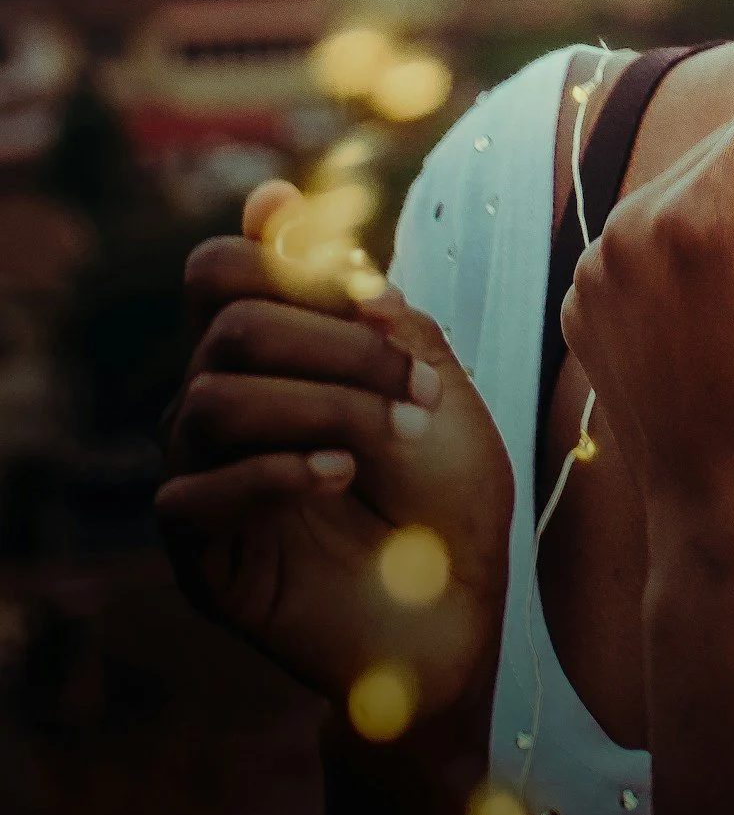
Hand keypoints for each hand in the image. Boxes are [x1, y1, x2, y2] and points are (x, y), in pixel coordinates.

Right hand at [157, 180, 512, 723]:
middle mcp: (223, 404)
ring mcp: (204, 476)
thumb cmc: (448, 493)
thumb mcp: (431, 380)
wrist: (459, 609)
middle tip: (412, 382)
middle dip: (332, 340)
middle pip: (227, 324)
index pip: (222, 271)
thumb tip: (277, 205)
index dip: (271, 253)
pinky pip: (195, 494)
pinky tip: (339, 476)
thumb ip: (368, 309)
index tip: (359, 282)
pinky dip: (275, 471)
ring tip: (388, 435)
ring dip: (317, 404)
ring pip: (210, 399)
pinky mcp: (200, 554)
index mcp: (272, 355)